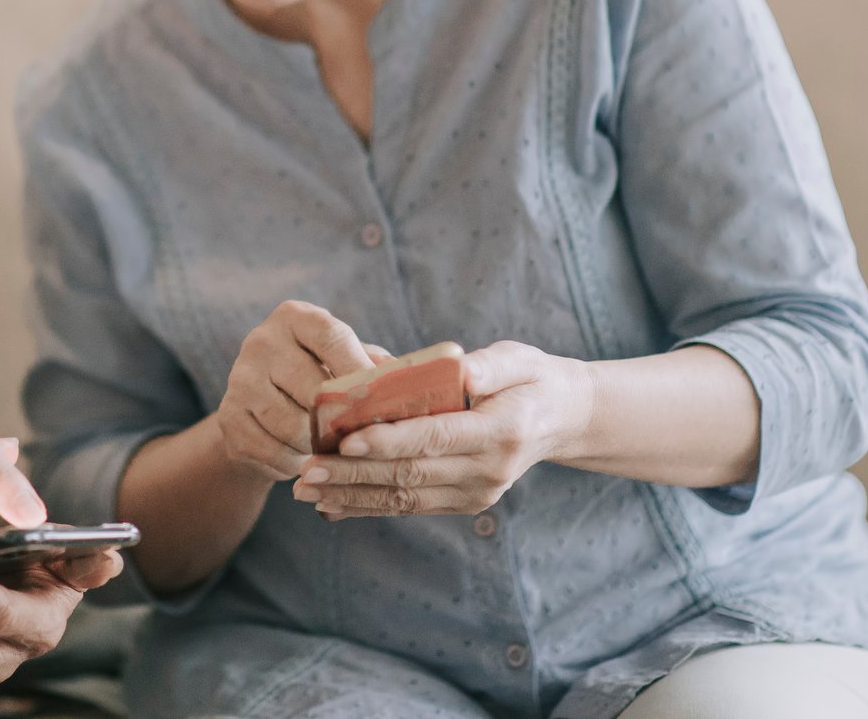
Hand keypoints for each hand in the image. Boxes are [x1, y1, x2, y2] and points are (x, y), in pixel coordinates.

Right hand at [213, 301, 373, 480]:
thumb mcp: (343, 360)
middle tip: (365, 436)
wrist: (258, 410)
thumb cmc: (317, 377)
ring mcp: (240, 380)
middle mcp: (261, 342)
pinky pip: (275, 451)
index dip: (359, 369)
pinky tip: (305, 458)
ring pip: (295, 427)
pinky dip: (297, 461)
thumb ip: (372, 365)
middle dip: (344, 419)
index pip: (331, 337)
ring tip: (336, 448)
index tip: (380, 398)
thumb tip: (411, 382)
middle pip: (314, 388)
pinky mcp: (229, 419)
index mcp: (294, 318)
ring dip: (321, 446)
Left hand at [290, 341, 591, 517]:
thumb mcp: (518, 359)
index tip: (345, 440)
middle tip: (306, 470)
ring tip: (306, 491)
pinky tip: (330, 507)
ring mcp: (476, 493)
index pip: (435, 437)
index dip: (389, 441)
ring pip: (404, 498)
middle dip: (353, 474)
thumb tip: (459, 370)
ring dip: (351, 496)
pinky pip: (410, 507)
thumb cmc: (530, 379)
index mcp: (501, 431)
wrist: (561, 419)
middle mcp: (488, 471)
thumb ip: (488, 366)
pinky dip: (368, 507)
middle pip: (411, 474)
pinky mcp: (464, 503)